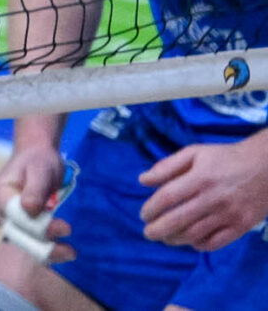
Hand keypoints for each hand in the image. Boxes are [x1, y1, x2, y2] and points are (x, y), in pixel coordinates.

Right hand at [0, 139, 73, 260]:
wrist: (36, 159)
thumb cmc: (38, 161)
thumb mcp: (40, 170)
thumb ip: (34, 189)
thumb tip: (29, 209)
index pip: (18, 218)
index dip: (40, 226)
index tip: (66, 228)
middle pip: (20, 235)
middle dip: (45, 245)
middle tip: (71, 251)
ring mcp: (7, 221)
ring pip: (26, 243)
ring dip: (48, 250)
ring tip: (71, 253)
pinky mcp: (19, 227)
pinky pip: (32, 242)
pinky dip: (47, 247)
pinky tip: (64, 250)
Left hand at [140, 136, 267, 250]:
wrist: (267, 167)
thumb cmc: (226, 158)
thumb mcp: (195, 153)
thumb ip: (167, 166)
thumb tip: (142, 180)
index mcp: (200, 178)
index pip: (168, 197)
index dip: (151, 208)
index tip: (143, 215)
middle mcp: (214, 198)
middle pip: (179, 220)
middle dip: (158, 230)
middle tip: (148, 233)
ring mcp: (229, 214)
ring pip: (196, 234)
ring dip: (176, 239)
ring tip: (165, 238)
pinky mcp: (242, 226)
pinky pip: (217, 242)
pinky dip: (201, 245)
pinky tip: (191, 242)